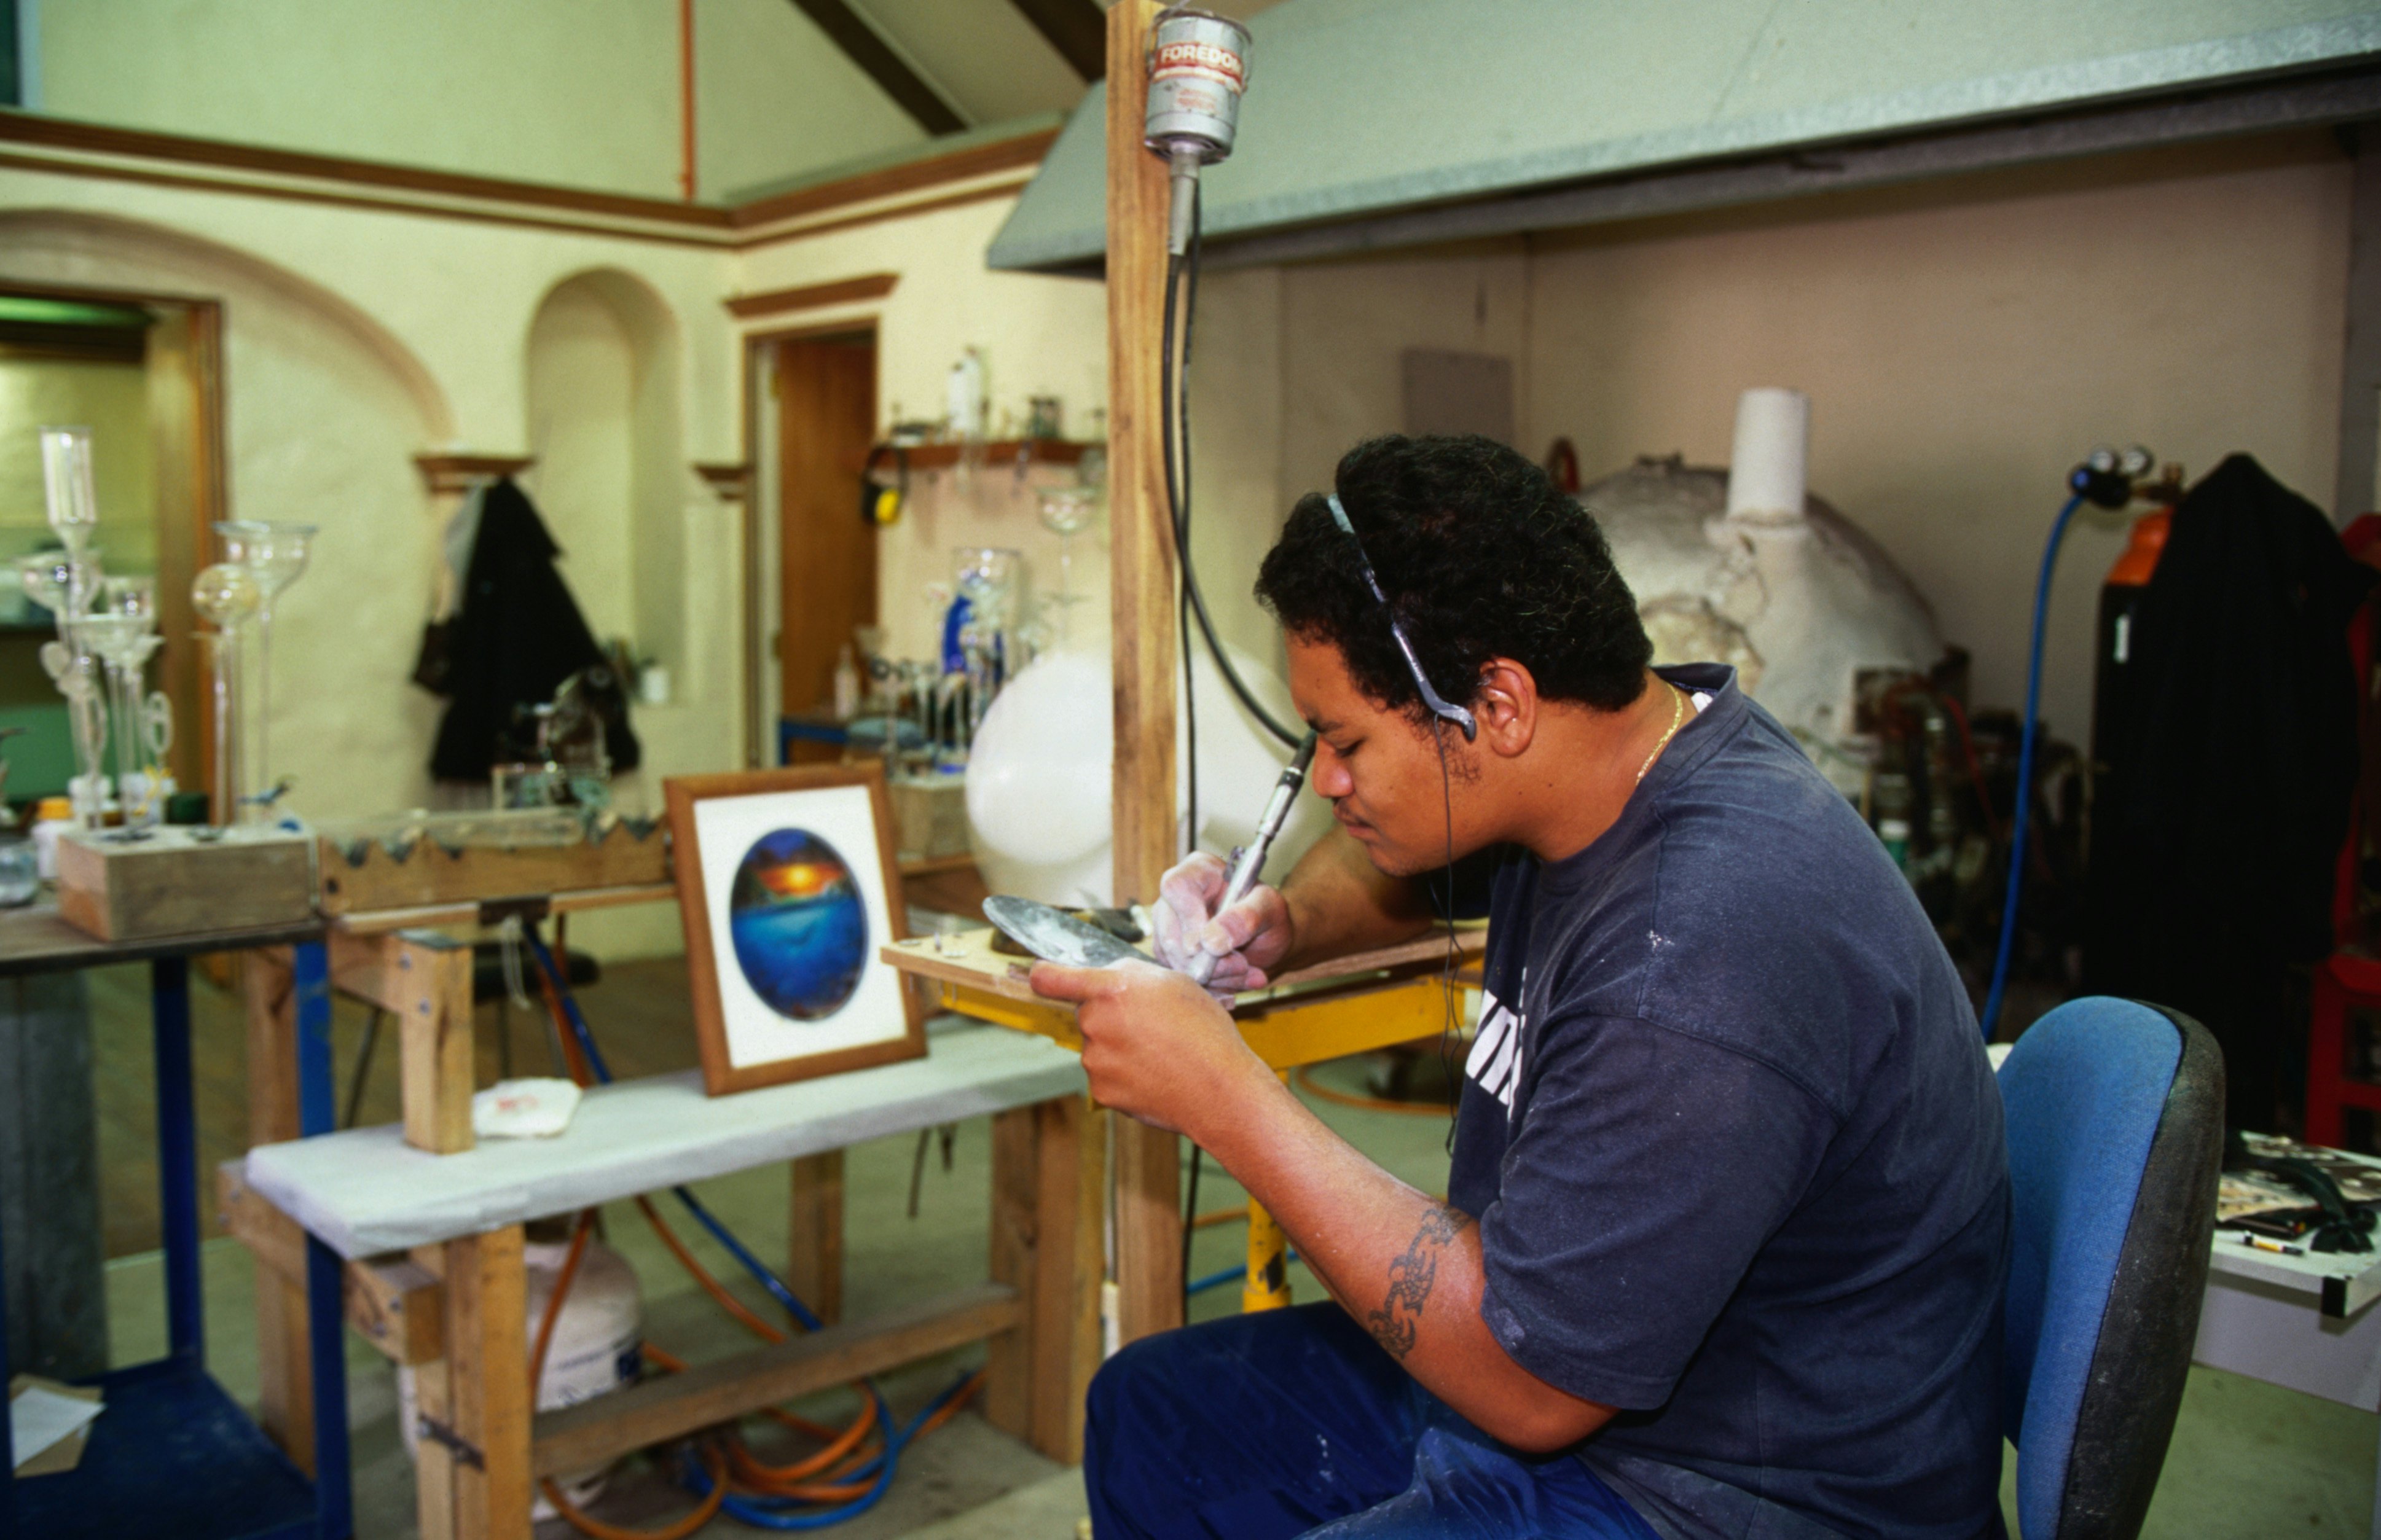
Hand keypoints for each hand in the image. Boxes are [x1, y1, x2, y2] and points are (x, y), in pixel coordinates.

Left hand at [1028, 958, 1264, 1135]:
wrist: (1219, 1090)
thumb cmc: (1204, 1032)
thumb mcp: (1174, 982)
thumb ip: (1131, 975)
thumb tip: (1110, 977)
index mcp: (1110, 990)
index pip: (1049, 978)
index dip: (1043, 975)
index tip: (1042, 976)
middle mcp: (1095, 1024)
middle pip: (1087, 1013)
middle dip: (1110, 1015)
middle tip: (1149, 1025)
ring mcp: (1095, 1060)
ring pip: (1098, 1045)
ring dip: (1119, 1046)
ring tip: (1160, 1053)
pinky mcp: (1101, 1091)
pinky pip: (1105, 1075)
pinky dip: (1124, 1074)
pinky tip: (1154, 1074)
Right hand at [1151, 852, 1295, 998]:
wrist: (1268, 940)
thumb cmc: (1270, 916)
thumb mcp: (1271, 910)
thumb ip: (1246, 918)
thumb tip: (1211, 941)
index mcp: (1200, 871)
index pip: (1177, 886)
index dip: (1189, 918)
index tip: (1209, 945)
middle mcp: (1178, 896)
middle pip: (1170, 930)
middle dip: (1207, 959)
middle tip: (1242, 966)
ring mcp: (1170, 925)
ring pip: (1173, 959)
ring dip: (1213, 976)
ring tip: (1245, 972)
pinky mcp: (1171, 952)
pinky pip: (1179, 976)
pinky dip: (1210, 986)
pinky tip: (1233, 982)